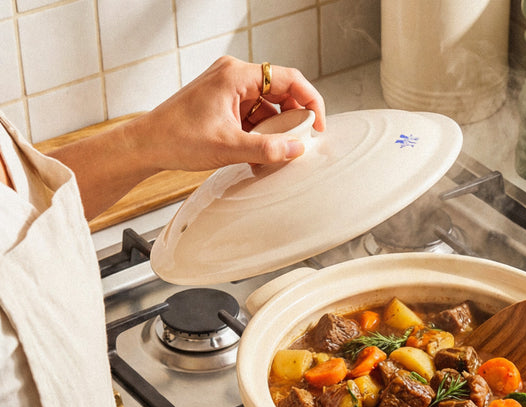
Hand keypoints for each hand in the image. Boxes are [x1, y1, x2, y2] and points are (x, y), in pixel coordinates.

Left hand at [127, 55, 325, 172]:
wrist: (147, 145)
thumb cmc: (177, 139)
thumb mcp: (228, 147)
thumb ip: (267, 149)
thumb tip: (297, 150)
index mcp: (235, 75)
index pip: (289, 79)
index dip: (310, 102)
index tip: (318, 126)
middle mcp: (233, 75)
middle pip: (280, 91)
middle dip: (293, 119)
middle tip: (300, 143)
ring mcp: (227, 89)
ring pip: (268, 106)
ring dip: (276, 129)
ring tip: (276, 153)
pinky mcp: (223, 103)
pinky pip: (254, 115)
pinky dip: (261, 133)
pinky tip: (261, 153)